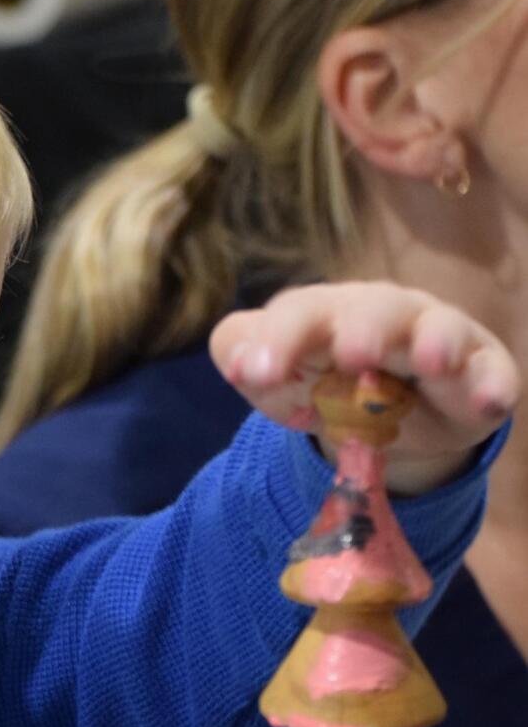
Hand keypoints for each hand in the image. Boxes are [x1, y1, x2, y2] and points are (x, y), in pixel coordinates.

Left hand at [209, 282, 518, 492]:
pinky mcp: (480, 368)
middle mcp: (383, 313)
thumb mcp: (283, 380)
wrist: (394, 417)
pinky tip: (491, 402)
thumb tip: (234, 359)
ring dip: (435, 341)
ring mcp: (436, 335)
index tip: (257, 375)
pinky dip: (492, 384)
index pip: (300, 312)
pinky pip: (490, 372)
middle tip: (352, 354)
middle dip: (364, 327)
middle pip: (373, 309)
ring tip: (431, 359)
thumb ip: (249, 360)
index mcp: (327, 313)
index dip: (279, 339)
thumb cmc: (330, 385)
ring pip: (437, 328)